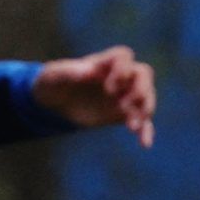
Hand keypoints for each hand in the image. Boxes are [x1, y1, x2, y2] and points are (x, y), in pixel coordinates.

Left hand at [34, 45, 156, 146]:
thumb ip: (69, 72)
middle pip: (143, 73)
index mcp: (102, 63)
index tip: (109, 88)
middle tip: (126, 105)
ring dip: (144, 110)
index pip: (123, 56)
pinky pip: (141, 120)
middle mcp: (118, 76)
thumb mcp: (54, 76)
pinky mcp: (123, 114)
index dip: (121, 69)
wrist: (53, 103)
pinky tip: (145, 143)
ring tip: (132, 127)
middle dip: (140, 88)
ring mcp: (123, 94)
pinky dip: (145, 130)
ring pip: (146, 96)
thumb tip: (87, 72)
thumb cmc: (54, 82)